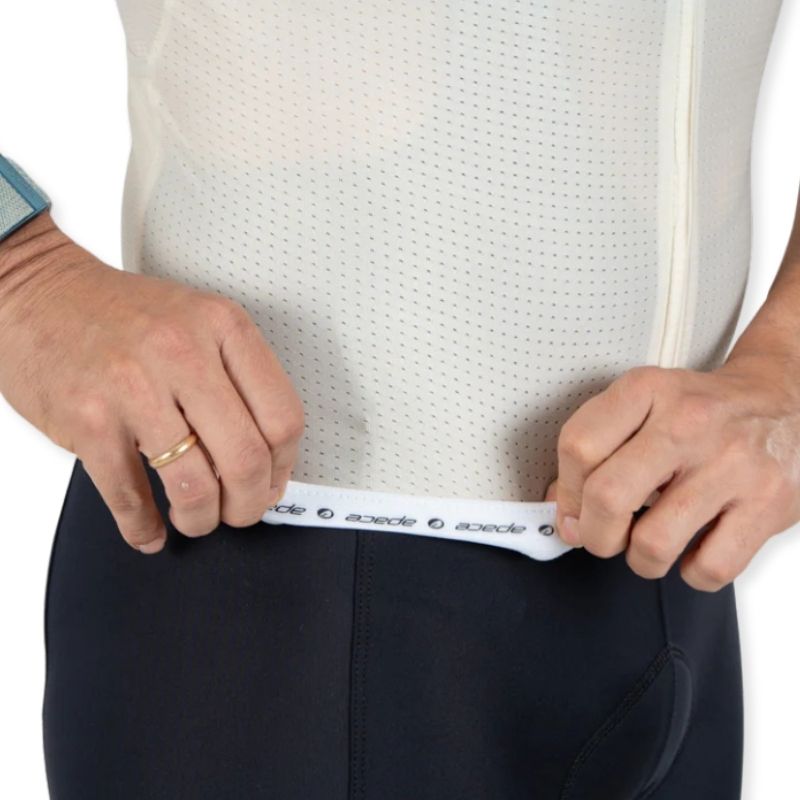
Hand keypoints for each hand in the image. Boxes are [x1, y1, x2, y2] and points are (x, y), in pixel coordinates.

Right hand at [0, 214, 304, 553]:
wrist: (39, 293)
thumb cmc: (121, 313)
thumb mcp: (198, 321)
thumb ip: (237, 376)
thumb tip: (267, 455)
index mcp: (222, 326)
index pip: (282, 416)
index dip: (284, 465)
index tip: (273, 481)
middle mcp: (183, 352)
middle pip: (246, 458)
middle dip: (249, 504)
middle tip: (240, 511)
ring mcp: (133, 387)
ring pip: (193, 486)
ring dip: (200, 519)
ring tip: (195, 518)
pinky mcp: (88, 420)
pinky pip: (129, 495)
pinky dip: (143, 526)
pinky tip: (149, 530)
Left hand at [544, 358, 799, 589]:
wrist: (784, 398)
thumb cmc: (701, 410)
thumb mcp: (642, 404)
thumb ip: (596, 448)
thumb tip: (563, 512)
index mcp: (647, 390)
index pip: (578, 447)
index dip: (565, 492)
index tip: (571, 510)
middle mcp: (688, 423)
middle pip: (608, 497)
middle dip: (595, 535)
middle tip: (603, 537)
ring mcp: (731, 464)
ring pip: (654, 543)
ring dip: (640, 560)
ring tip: (649, 543)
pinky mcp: (768, 503)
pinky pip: (710, 568)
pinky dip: (691, 573)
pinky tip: (692, 550)